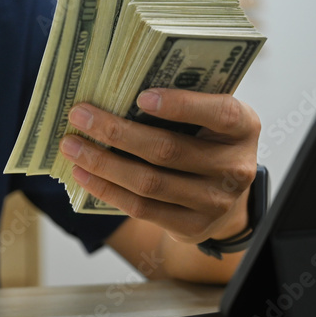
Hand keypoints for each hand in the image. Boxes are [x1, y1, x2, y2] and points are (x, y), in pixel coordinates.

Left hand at [59, 88, 260, 243]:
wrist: (228, 196)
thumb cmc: (208, 140)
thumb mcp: (210, 116)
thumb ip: (183, 103)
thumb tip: (118, 89)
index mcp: (243, 128)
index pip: (218, 114)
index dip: (181, 105)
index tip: (140, 96)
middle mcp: (234, 167)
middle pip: (168, 150)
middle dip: (117, 132)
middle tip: (80, 116)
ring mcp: (215, 202)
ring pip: (149, 183)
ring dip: (103, 163)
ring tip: (72, 147)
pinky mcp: (192, 227)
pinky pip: (142, 209)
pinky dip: (108, 190)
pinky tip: (84, 174)